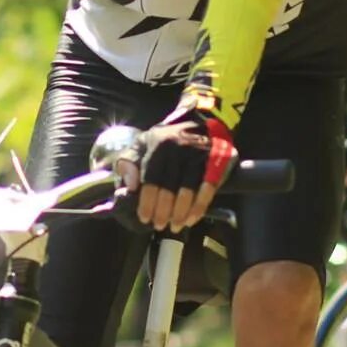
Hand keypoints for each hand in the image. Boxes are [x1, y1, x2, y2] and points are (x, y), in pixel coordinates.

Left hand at [120, 112, 234, 231]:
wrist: (204, 121)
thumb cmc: (168, 139)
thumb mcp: (143, 143)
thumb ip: (128, 161)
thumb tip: (128, 185)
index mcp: (158, 144)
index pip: (150, 178)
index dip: (146, 201)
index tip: (144, 217)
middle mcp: (179, 148)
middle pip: (168, 187)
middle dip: (162, 211)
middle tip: (159, 225)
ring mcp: (199, 154)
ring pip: (187, 190)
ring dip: (180, 213)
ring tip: (175, 225)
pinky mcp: (217, 161)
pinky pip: (207, 189)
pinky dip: (199, 207)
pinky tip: (192, 218)